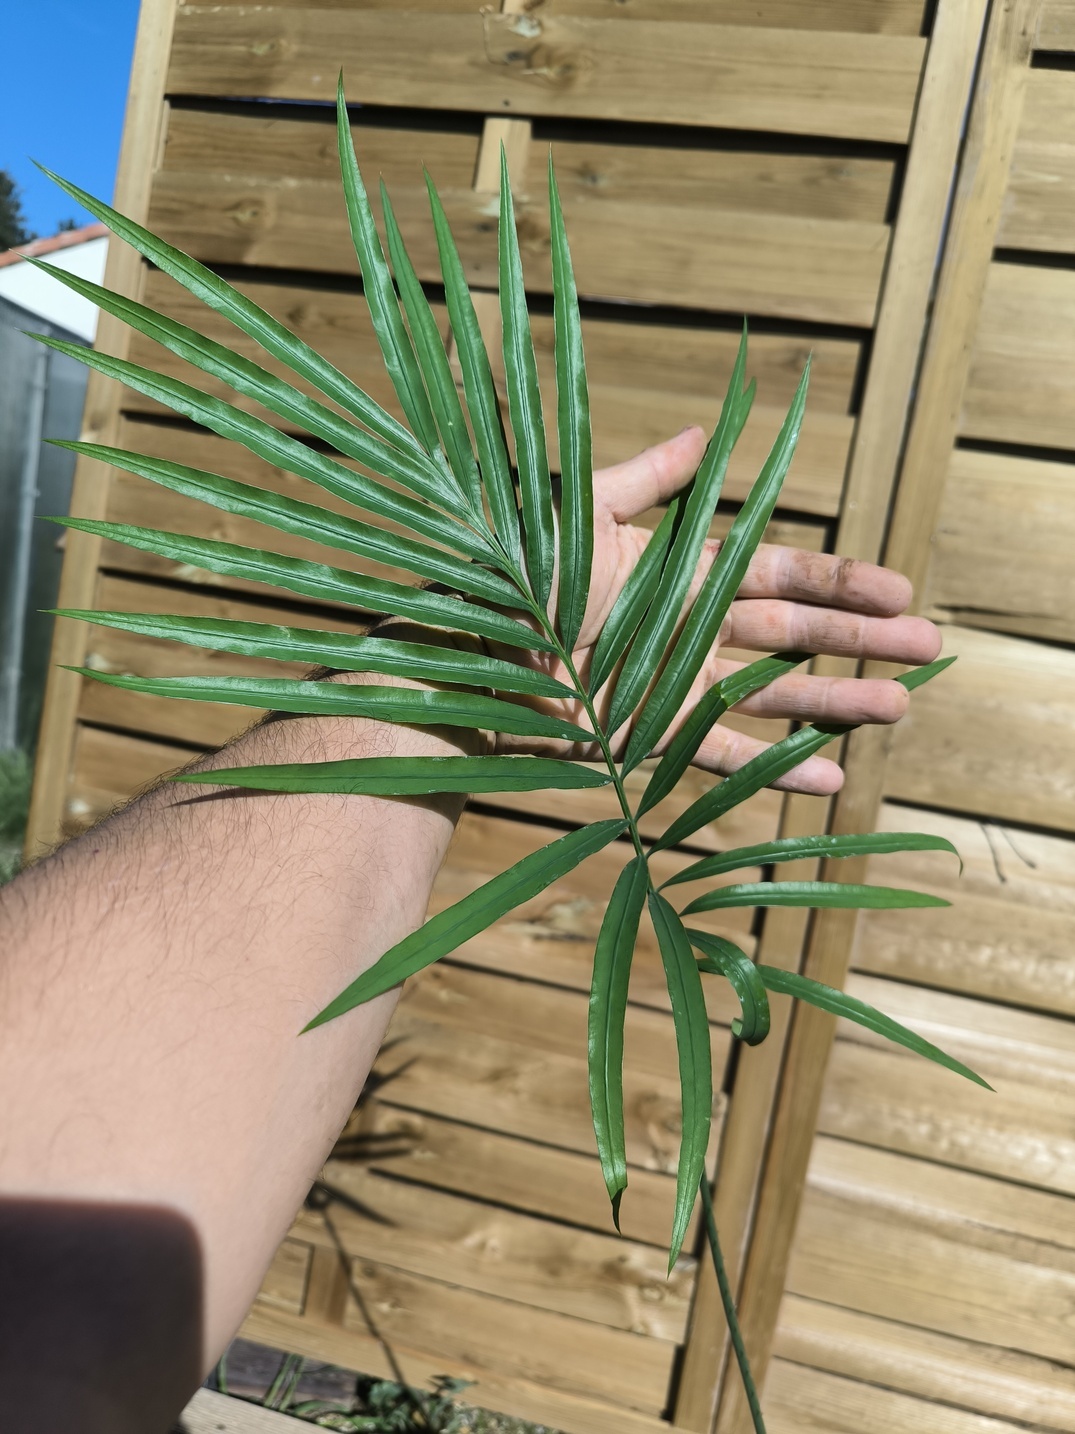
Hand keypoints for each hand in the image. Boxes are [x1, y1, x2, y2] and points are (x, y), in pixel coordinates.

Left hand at [489, 427, 940, 794]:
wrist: (469, 647)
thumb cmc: (519, 575)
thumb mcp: (589, 513)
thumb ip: (649, 478)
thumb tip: (703, 429)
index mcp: (685, 578)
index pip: (780, 576)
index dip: (839, 582)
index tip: (898, 588)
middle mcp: (692, 634)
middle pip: (795, 638)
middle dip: (861, 640)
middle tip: (927, 646)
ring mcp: (678, 690)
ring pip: (776, 700)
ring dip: (837, 704)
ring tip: (901, 706)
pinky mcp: (653, 740)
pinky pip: (726, 757)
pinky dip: (779, 771)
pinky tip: (834, 778)